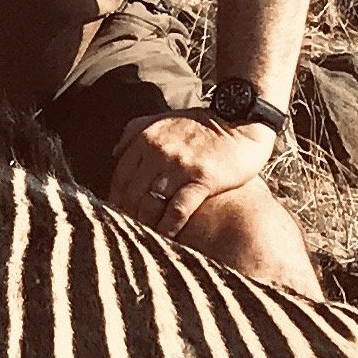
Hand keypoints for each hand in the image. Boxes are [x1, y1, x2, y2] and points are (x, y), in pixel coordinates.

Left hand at [108, 110, 277, 238]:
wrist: (243, 119)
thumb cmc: (202, 122)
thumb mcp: (162, 119)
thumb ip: (134, 131)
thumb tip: (115, 152)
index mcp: (146, 140)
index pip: (120, 177)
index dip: (116, 199)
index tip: (115, 215)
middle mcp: (158, 153)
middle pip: (133, 193)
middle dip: (128, 215)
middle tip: (128, 233)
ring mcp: (179, 166)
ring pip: (151, 202)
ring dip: (146, 223)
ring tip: (144, 239)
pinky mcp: (203, 179)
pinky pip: (178, 209)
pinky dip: (169, 226)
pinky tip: (166, 238)